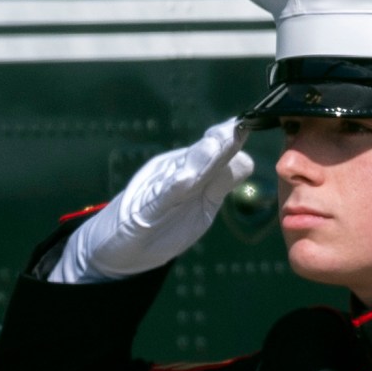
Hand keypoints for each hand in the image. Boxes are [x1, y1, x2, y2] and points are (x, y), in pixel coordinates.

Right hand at [51, 118, 253, 283]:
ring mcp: (156, 192)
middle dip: (221, 142)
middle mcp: (173, 174)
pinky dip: (172, 189)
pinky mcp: (143, 214)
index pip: (217, 154)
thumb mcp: (199, 203)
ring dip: (200, 158)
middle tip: (238, 126)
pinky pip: (160, 199)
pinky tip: (185, 179)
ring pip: (183, 172)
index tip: (254, 123)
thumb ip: (219, 182)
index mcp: (190, 172)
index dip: (234, 142)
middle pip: (201, 156)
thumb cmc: (163, 222)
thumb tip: (246, 160)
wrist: (117, 246)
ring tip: (216, 144)